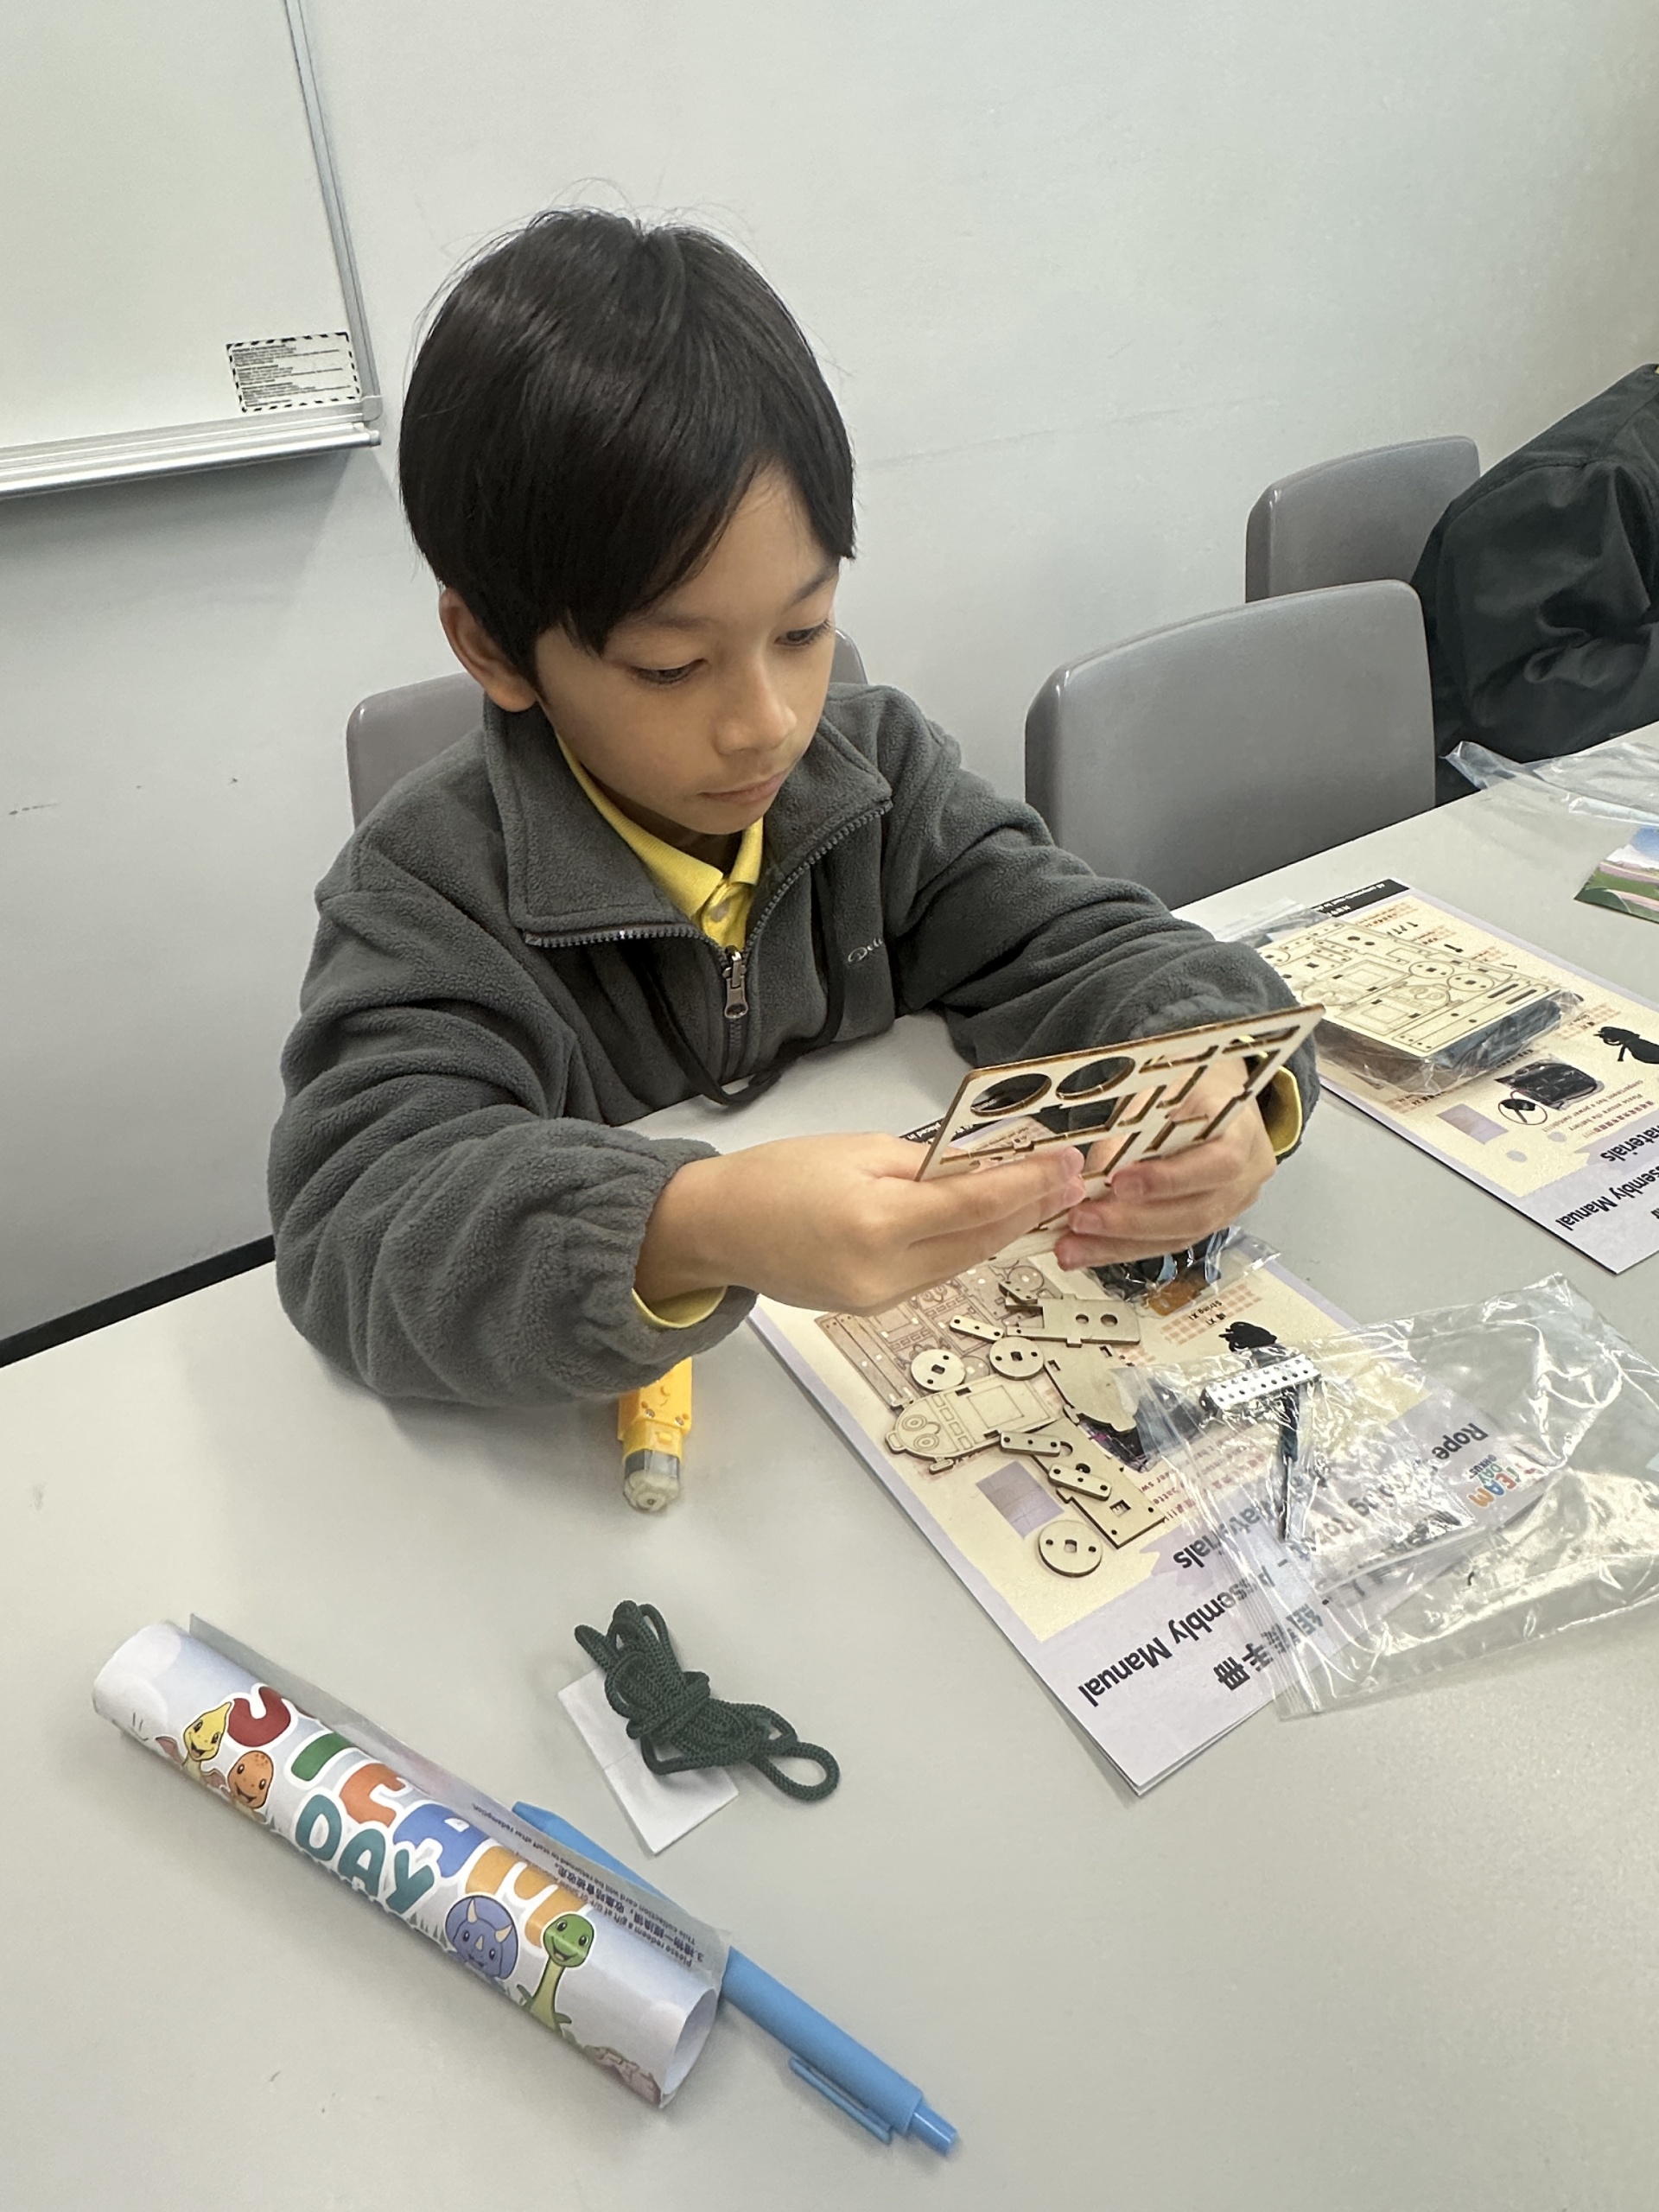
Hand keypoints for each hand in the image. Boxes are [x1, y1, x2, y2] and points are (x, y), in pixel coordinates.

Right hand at [636, 1133, 1086, 1313]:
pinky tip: (989, 1224)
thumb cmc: (776, 1176)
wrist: (717, 1228)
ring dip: (1006, 1230)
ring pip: (962, 1262)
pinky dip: (966, 1247)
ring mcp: (879, 1299)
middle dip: (1032, 1209)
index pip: (976, 1204)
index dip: (1030, 1183)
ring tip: (1045, 1199)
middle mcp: (884, 1273)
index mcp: (877, 1223)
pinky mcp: (873, 1307)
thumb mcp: (857, 1151)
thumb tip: (983, 1167)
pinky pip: (935, 1274)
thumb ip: (925, 1164)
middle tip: (1074, 1181)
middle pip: (980, 1241)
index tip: (1068, 1162)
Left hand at [1051, 1067, 1276, 1270]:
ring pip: (1177, 1238)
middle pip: (1195, 1214)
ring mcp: (1229, 1209)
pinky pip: (1164, 1245)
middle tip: (1081, 1219)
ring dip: (1118, 1245)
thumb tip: (1089, 1175)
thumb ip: (1135, 1131)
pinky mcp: (1205, 1228)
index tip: (1118, 1181)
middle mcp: (1245, 1180)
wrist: (1217, 1103)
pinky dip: (1120, 1248)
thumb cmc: (1188, 1091)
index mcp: (1244, 1134)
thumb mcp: (1163, 1092)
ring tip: (1072, 1246)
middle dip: (1132, 1222)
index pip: (1218, 1164)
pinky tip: (1085, 1250)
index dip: (1169, 1178)